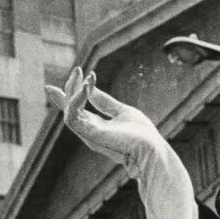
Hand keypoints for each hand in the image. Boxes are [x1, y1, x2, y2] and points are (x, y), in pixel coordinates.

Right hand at [44, 66, 163, 178]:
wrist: (151, 149)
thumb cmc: (142, 135)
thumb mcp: (122, 111)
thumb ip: (104, 101)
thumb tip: (89, 87)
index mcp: (98, 126)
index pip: (78, 109)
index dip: (73, 91)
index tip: (80, 71)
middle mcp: (90, 131)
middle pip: (69, 109)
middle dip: (69, 88)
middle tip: (77, 69)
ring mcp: (88, 134)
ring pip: (68, 111)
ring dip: (73, 91)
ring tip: (84, 76)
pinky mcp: (89, 135)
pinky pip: (72, 116)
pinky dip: (75, 100)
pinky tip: (86, 88)